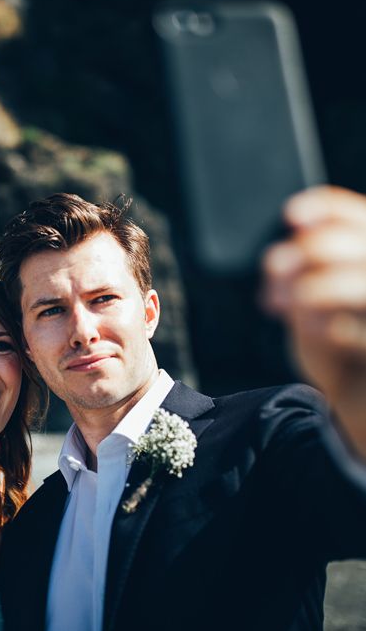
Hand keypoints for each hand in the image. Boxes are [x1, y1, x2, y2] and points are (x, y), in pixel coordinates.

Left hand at [262, 186, 365, 458]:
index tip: (291, 215)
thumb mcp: (318, 306)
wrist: (362, 421)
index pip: (365, 219)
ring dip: (317, 284)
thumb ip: (311, 268)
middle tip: (273, 267)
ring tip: (281, 301)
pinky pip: (363, 334)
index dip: (332, 208)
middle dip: (315, 249)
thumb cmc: (340, 356)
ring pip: (365, 283)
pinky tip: (310, 327)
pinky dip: (330, 324)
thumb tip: (292, 233)